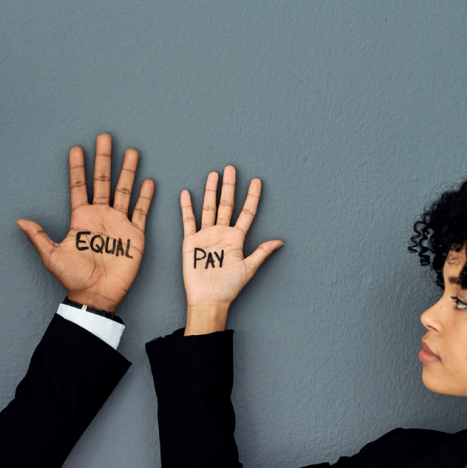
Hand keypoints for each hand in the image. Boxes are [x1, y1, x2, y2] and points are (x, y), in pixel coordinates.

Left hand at [18, 134, 153, 312]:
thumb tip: (20, 221)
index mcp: (81, 218)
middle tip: (104, 137)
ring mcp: (118, 223)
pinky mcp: (134, 234)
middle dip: (104, 159)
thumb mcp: (52, 256)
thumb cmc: (74, 277)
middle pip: (103, 181)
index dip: (78, 168)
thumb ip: (39, 236)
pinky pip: (140, 211)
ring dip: (127, 171)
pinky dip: (145, 197)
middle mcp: (100, 216)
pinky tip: (148, 181)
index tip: (76, 148)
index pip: (79, 187)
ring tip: (131, 152)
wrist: (96, 294)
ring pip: (124, 191)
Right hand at [181, 166, 282, 334]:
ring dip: (210, 191)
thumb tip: (279, 241)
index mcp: (236, 238)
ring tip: (213, 175)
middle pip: (227, 205)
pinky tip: (187, 194)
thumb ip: (261, 252)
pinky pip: (188, 221)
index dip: (252, 197)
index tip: (257, 181)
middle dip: (229, 186)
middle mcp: (221, 234)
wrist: (208, 299)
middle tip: (231, 168)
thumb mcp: (248, 269)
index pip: (246, 213)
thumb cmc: (229, 287)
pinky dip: (187, 207)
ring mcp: (206, 236)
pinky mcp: (191, 242)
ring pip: (209, 208)